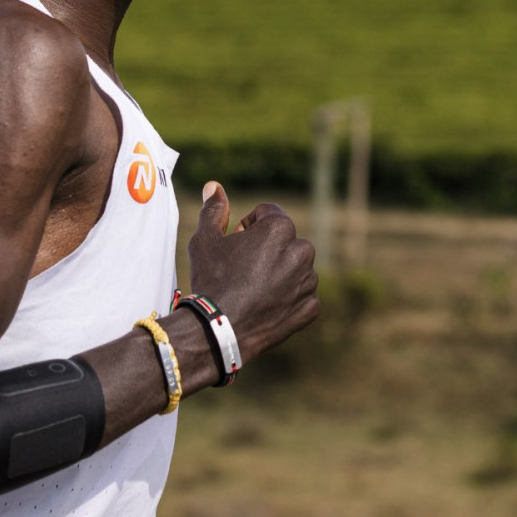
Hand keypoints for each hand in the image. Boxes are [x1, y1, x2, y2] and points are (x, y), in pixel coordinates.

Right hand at [186, 181, 318, 360]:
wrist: (218, 330)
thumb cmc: (211, 280)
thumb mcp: (205, 240)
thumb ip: (214, 209)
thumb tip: (214, 186)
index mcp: (280, 228)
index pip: (268, 213)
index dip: (247, 227)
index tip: (235, 245)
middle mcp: (302, 250)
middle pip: (284, 239)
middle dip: (266, 248)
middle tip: (241, 269)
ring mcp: (309, 281)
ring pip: (295, 267)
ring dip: (279, 272)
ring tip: (252, 289)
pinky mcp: (310, 307)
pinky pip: (301, 294)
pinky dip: (288, 298)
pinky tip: (264, 305)